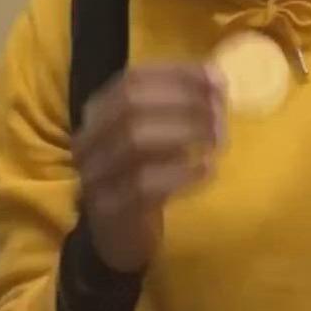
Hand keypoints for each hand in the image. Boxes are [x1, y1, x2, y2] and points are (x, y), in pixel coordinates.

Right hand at [74, 64, 224, 272]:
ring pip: (135, 140)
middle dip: (184, 103)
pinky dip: (181, 173)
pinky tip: (208, 169)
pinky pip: (144, 185)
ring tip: (218, 140)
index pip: (133, 79)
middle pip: (132, 105)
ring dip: (185, 133)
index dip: (178, 75)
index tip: (219, 81)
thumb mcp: (157, 133)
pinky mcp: (109, 210)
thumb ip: (180, 102)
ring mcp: (95, 175)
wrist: (119, 235)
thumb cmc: (144, 173)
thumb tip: (215, 77)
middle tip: (221, 114)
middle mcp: (89, 138)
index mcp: (99, 111)